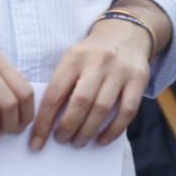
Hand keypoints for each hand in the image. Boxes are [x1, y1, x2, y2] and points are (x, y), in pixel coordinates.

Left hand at [30, 17, 152, 150]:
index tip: (36, 143)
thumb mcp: (72, 59)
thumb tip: (46, 123)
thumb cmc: (91, 54)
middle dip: (68, 127)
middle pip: (80, 102)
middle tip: (62, 140)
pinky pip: (127, 111)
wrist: (126, 32)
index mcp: (75, 57)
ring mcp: (120, 70)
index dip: (44, 123)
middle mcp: (98, 61)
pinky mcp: (139, 78)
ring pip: (103, 108)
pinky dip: (113, 130)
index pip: (55, 94)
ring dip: (88, 131)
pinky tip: (102, 140)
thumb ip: (61, 85)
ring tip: (79, 141)